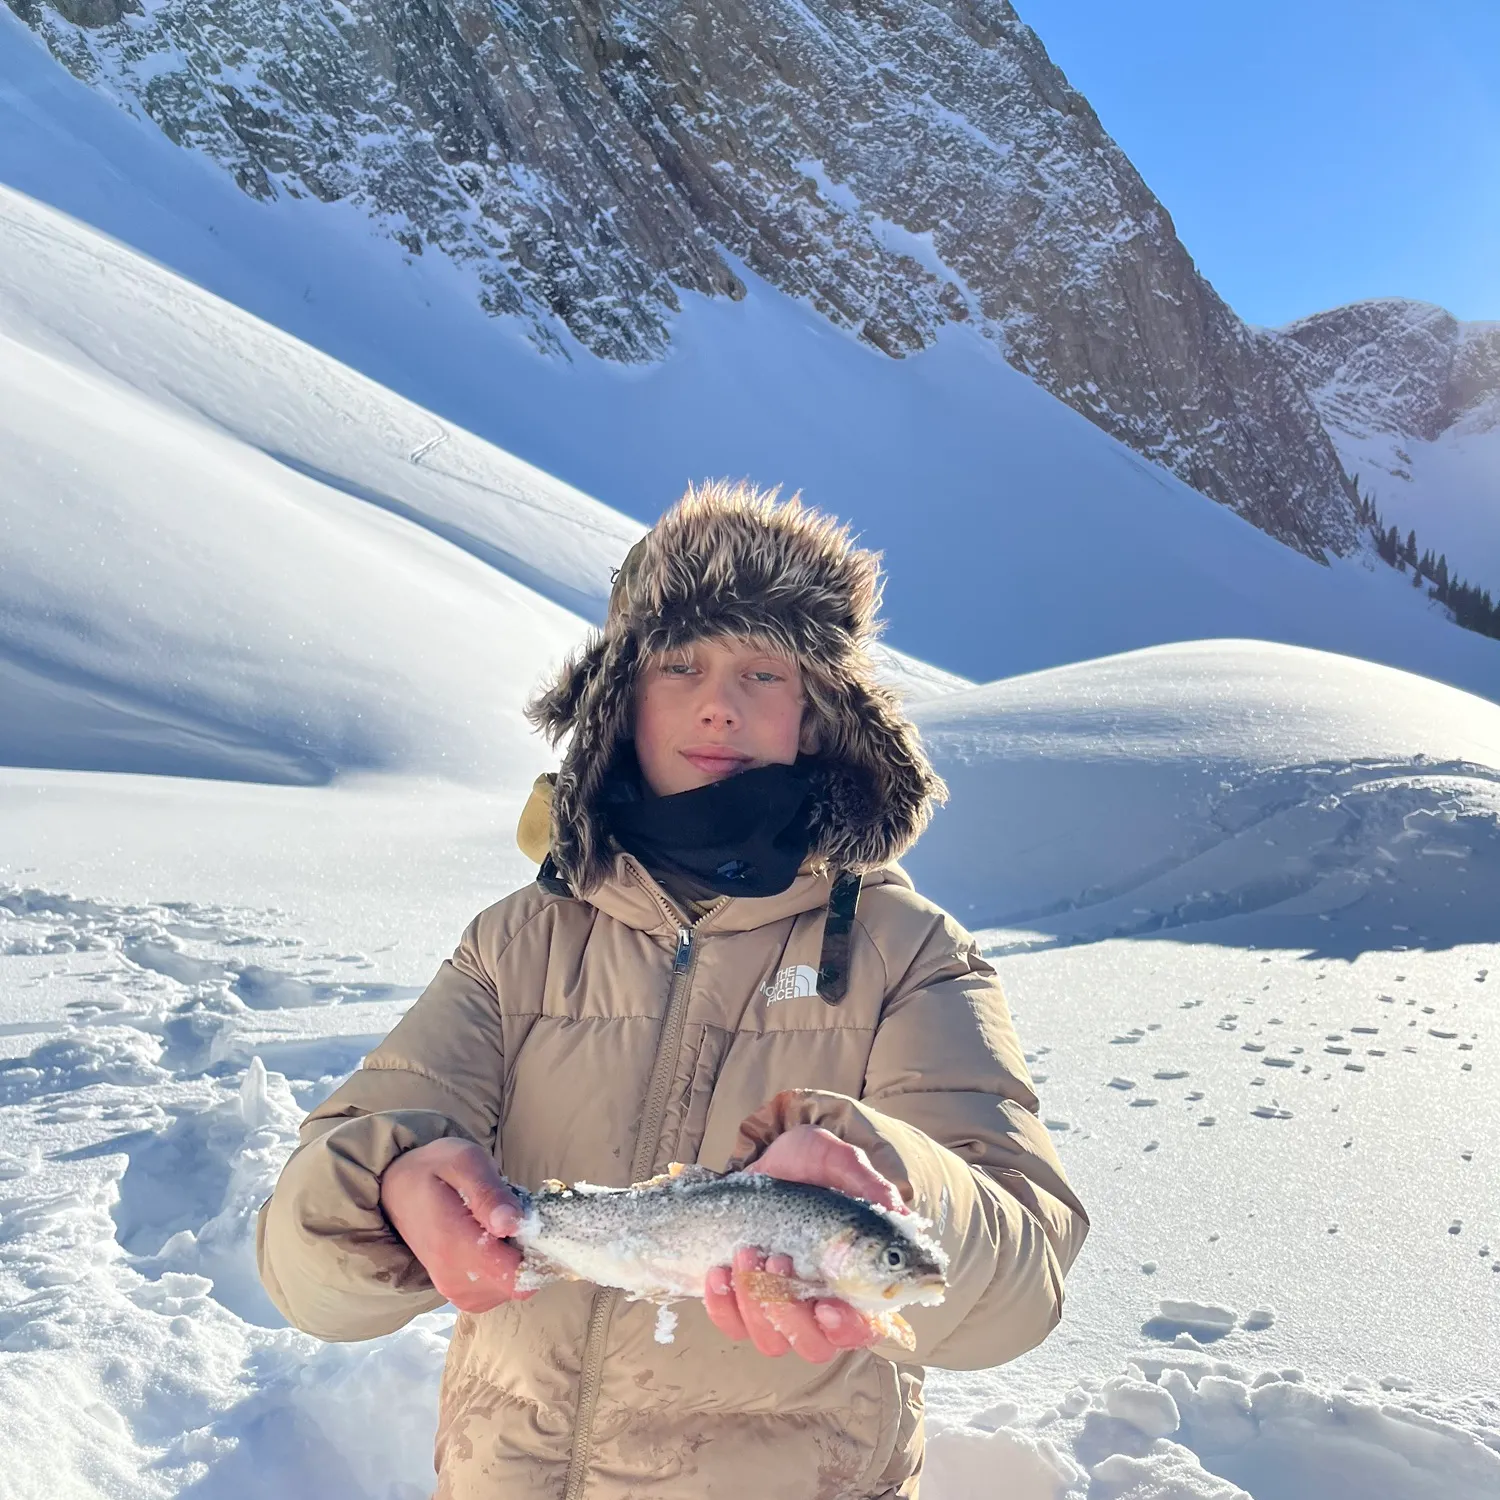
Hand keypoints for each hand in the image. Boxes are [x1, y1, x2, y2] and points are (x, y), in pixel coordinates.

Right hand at [379, 1138, 532, 1313]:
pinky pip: (499, 1289)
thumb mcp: (464, 1161)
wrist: (396, 1190)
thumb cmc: (434, 1169)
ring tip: (501, 1223)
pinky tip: (494, 1240)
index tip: (539, 1225)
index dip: (541, 1255)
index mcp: (455, 1248)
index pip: (516, 1279)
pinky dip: (505, 1266)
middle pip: (520, 1284)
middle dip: (530, 1251)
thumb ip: (489, 1193)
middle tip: (515, 1214)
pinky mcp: (460, 1294)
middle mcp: (455, 1281)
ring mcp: (456, 1292)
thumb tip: (513, 1224)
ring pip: (512, 1288)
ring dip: (517, 1258)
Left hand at [703, 1124, 904, 1361]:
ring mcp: (778, 1307)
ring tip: (747, 1251)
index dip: (848, 1329)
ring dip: (755, 1301)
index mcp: (854, 1279)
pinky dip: (722, 1303)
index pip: (863, 1329)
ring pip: (771, 1341)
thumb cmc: (806, 1164)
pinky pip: (731, 1325)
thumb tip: (901, 1215)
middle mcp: (819, 1303)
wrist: (758, 1158)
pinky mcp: (740, 1302)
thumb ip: (866, 1184)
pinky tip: (719, 1270)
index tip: (826, 1305)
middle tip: (778, 1259)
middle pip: (814, 1346)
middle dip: (790, 1312)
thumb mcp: (834, 1160)